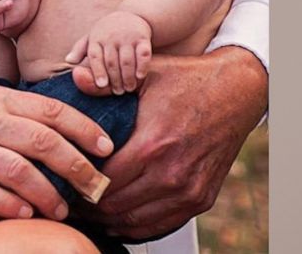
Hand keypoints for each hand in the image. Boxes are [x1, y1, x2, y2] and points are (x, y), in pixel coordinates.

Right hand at [0, 87, 116, 221]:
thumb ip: (10, 115)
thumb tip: (58, 132)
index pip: (50, 109)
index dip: (84, 129)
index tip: (106, 148)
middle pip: (43, 141)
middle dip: (77, 167)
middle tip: (95, 188)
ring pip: (18, 170)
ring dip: (46, 194)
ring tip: (61, 209)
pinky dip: (8, 205)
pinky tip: (23, 216)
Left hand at [65, 11, 151, 93]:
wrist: (131, 15)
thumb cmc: (107, 31)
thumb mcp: (91, 37)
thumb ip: (80, 49)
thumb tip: (68, 61)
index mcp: (97, 38)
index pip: (95, 57)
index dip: (98, 71)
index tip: (102, 85)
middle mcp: (111, 37)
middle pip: (111, 62)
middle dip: (115, 79)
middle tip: (118, 92)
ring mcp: (127, 37)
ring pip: (127, 60)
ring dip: (128, 77)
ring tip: (129, 88)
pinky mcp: (142, 38)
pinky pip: (143, 54)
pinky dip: (142, 66)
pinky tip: (140, 76)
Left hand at [70, 48, 267, 240]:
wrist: (237, 92)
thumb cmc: (188, 80)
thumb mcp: (146, 73)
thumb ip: (106, 82)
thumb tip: (74, 78)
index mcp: (153, 144)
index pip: (103, 181)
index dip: (79, 184)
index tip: (64, 180)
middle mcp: (172, 174)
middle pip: (115, 207)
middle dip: (89, 206)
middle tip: (70, 199)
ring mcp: (189, 190)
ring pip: (136, 222)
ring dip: (109, 221)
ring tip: (89, 211)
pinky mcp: (202, 199)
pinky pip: (162, 226)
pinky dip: (137, 228)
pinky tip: (118, 220)